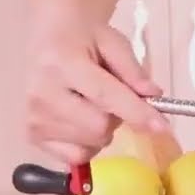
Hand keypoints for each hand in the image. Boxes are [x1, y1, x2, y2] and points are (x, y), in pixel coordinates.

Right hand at [25, 21, 169, 165]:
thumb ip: (133, 71)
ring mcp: (34, 118)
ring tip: (92, 105)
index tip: (162, 126)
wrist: (52, 38)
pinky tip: (81, 122)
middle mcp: (42, 93)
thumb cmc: (86, 39)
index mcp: (62, 63)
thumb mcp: (115, 43)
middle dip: (117, 117)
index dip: (137, 112)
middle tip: (112, 98)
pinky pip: (75, 156)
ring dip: (103, 131)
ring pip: (90, 144)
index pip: (105, 96)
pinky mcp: (33, 135)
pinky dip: (88, 144)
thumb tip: (154, 96)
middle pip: (98, 127)